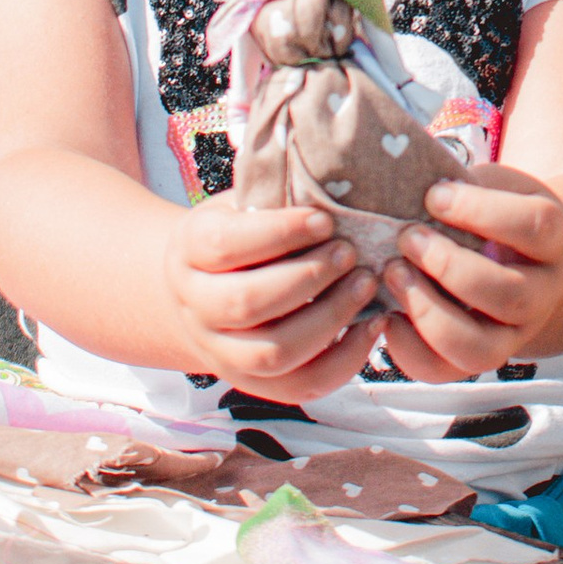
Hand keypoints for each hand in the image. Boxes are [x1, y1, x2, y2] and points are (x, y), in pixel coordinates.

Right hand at [163, 199, 385, 401]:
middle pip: (246, 303)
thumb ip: (277, 193)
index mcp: (189, 250)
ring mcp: (220, 352)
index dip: (279, 232)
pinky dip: (343, 362)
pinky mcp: (253, 384)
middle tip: (350, 253)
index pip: (226, 244)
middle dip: (308, 278)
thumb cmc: (241, 231)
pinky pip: (299, 387)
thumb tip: (338, 176)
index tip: (325, 219)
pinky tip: (373, 326)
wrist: (204, 286)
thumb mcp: (244, 201)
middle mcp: (195, 306)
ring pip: (272, 353)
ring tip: (366, 285)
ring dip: (328, 320)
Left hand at [377, 168, 562, 381]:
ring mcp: (513, 336)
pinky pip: (443, 370)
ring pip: (480, 349)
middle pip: (508, 295)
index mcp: (555, 241)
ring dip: (428, 311)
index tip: (434, 195)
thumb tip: (400, 174)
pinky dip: (407, 346)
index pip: (533, 226)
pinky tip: (386, 312)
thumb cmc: (493, 209)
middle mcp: (543, 296)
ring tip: (392, 273)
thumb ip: (460, 184)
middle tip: (408, 237)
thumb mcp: (489, 185)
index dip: (480, 211)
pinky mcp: (475, 359)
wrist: (515, 252)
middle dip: (449, 266)